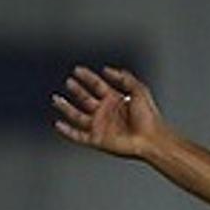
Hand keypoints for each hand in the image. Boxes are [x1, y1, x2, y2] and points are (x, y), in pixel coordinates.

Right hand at [52, 65, 166, 159]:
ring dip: (66, 108)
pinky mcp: (98, 139)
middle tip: (69, 82)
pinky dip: (67, 131)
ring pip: (77, 116)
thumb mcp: (139, 90)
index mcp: (115, 100)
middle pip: (85, 98)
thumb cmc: (150, 118)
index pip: (96, 85)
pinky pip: (78, 135)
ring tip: (57, 99)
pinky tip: (59, 124)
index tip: (78, 70)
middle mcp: (106, 112)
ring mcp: (100, 126)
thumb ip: (124, 77)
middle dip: (76, 90)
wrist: (153, 139)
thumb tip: (108, 69)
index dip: (87, 77)